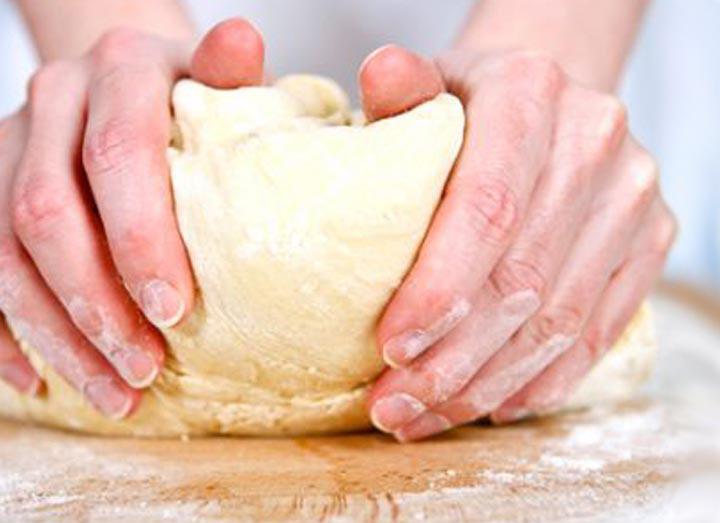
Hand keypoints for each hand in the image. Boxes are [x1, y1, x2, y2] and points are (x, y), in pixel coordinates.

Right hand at [0, 18, 264, 418]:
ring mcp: (2, 149)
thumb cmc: (187, 93)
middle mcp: (46, 104)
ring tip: (113, 394)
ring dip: (54, 337)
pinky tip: (38, 380)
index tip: (175, 312)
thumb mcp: (217, 78)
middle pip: (46, 215)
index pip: (116, 155)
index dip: (140, 238)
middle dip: (95, 305)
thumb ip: (230, 71)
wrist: (122, 75)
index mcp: (114, 70)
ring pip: (1, 257)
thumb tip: (243, 41)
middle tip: (145, 370)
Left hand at [360, 47, 675, 440]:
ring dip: (487, 383)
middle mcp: (594, 144)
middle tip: (393, 406)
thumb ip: (403, 91)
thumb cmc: (472, 102)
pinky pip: (597, 331)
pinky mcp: (649, 241)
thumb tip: (382, 71)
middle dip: (451, 359)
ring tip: (425, 416)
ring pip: (558, 319)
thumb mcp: (430, 86)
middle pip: (520, 279)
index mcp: (531, 96)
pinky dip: (541, 379)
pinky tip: (492, 405)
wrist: (550, 103)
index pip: (487, 207)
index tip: (390, 348)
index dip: (439, 289)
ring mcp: (631, 197)